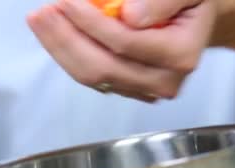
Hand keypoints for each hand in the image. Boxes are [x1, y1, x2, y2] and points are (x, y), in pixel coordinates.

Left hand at [27, 0, 217, 101]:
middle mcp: (164, 81)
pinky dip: (68, 54)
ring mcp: (144, 90)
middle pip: (103, 67)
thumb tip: (129, 15)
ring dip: (61, 48)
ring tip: (41, 19)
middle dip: (66, 39)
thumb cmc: (189, 0)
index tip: (67, 0)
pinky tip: (54, 32)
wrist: (194, 19)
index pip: (125, 43)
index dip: (91, 22)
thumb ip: (163, 0)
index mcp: (181, 54)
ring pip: (92, 77)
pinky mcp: (127, 90)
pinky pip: (91, 77)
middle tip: (42, 12)